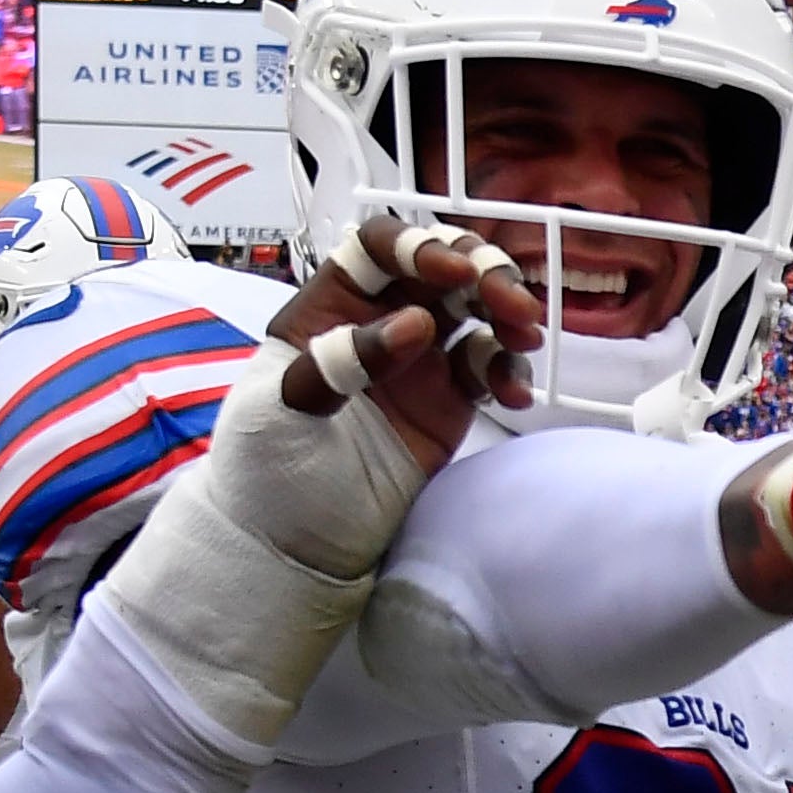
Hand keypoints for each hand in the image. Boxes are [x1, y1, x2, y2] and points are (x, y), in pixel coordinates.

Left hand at [268, 214, 548, 479]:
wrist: (295, 544)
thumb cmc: (267, 471)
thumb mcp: (282, 412)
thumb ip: (342, 363)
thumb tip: (417, 324)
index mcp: (328, 310)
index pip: (376, 250)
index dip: (419, 248)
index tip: (454, 275)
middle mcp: (379, 322)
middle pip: (441, 268)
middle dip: (484, 273)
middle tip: (514, 305)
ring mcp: (419, 360)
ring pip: (476, 309)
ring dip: (509, 314)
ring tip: (525, 342)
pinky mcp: (450, 399)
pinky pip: (492, 366)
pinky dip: (511, 371)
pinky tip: (515, 398)